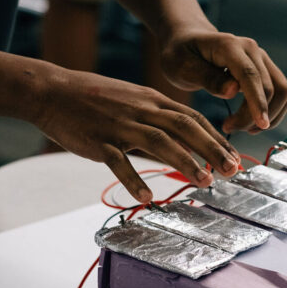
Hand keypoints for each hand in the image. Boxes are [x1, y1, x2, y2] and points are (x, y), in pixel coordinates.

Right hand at [36, 69, 239, 202]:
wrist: (52, 91)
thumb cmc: (94, 98)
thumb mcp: (132, 99)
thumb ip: (157, 116)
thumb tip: (182, 137)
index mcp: (152, 100)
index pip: (193, 118)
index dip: (216, 137)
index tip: (233, 156)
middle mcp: (141, 110)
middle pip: (185, 128)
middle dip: (212, 149)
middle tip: (232, 170)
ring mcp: (120, 125)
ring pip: (159, 141)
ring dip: (185, 161)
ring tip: (205, 181)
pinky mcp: (98, 140)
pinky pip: (119, 161)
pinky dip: (134, 179)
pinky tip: (148, 196)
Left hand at [159, 27, 286, 133]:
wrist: (187, 42)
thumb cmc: (180, 54)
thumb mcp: (182, 67)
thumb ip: (207, 78)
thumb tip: (233, 90)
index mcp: (229, 46)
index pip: (251, 75)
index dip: (258, 102)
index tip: (260, 125)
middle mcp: (252, 49)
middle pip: (270, 88)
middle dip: (254, 116)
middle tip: (228, 128)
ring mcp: (261, 59)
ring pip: (282, 92)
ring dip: (268, 116)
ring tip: (240, 127)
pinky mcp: (265, 70)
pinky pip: (280, 93)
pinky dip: (270, 112)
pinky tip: (250, 121)